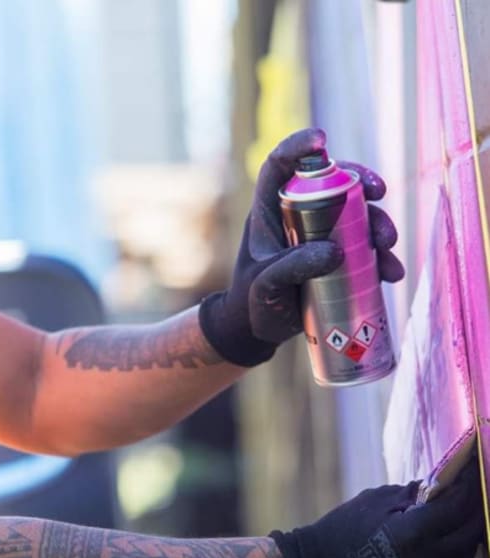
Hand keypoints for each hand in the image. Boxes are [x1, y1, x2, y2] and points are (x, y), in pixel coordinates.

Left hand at [198, 128, 404, 365]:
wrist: (260, 331)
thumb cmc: (252, 302)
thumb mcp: (265, 285)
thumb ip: (292, 266)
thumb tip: (335, 250)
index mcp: (270, 211)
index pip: (279, 166)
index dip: (299, 146)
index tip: (322, 139)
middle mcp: (299, 216)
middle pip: (334, 183)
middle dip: (361, 182)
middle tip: (380, 194)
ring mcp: (322, 235)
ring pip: (358, 215)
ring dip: (380, 222)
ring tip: (387, 245)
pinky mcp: (340, 257)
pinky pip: (368, 248)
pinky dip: (384, 258)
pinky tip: (391, 273)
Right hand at [270, 456, 483, 557]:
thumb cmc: (339, 530)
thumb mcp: (372, 501)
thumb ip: (409, 493)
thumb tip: (437, 484)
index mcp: (414, 533)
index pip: (457, 506)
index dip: (468, 487)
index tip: (471, 473)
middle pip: (470, 532)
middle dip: (473, 509)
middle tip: (470, 493)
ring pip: (465, 557)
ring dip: (467, 534)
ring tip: (461, 517)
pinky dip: (453, 556)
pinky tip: (445, 544)